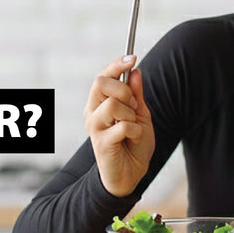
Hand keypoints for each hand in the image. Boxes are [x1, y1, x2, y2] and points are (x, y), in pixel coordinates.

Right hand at [84, 55, 154, 196]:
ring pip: (112, 104)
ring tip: (133, 127)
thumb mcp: (140, 115)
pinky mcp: (100, 142)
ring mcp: (94, 127)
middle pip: (101, 83)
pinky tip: (133, 139)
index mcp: (100, 103)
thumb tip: (135, 71)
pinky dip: (135, 131)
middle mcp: (92, 112)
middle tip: (134, 106)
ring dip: (130, 114)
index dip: (116, 64)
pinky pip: (123, 126)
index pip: (103, 76)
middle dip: (124, 90)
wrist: (131, 175)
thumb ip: (136, 94)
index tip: (132, 57)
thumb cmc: (134, 144)